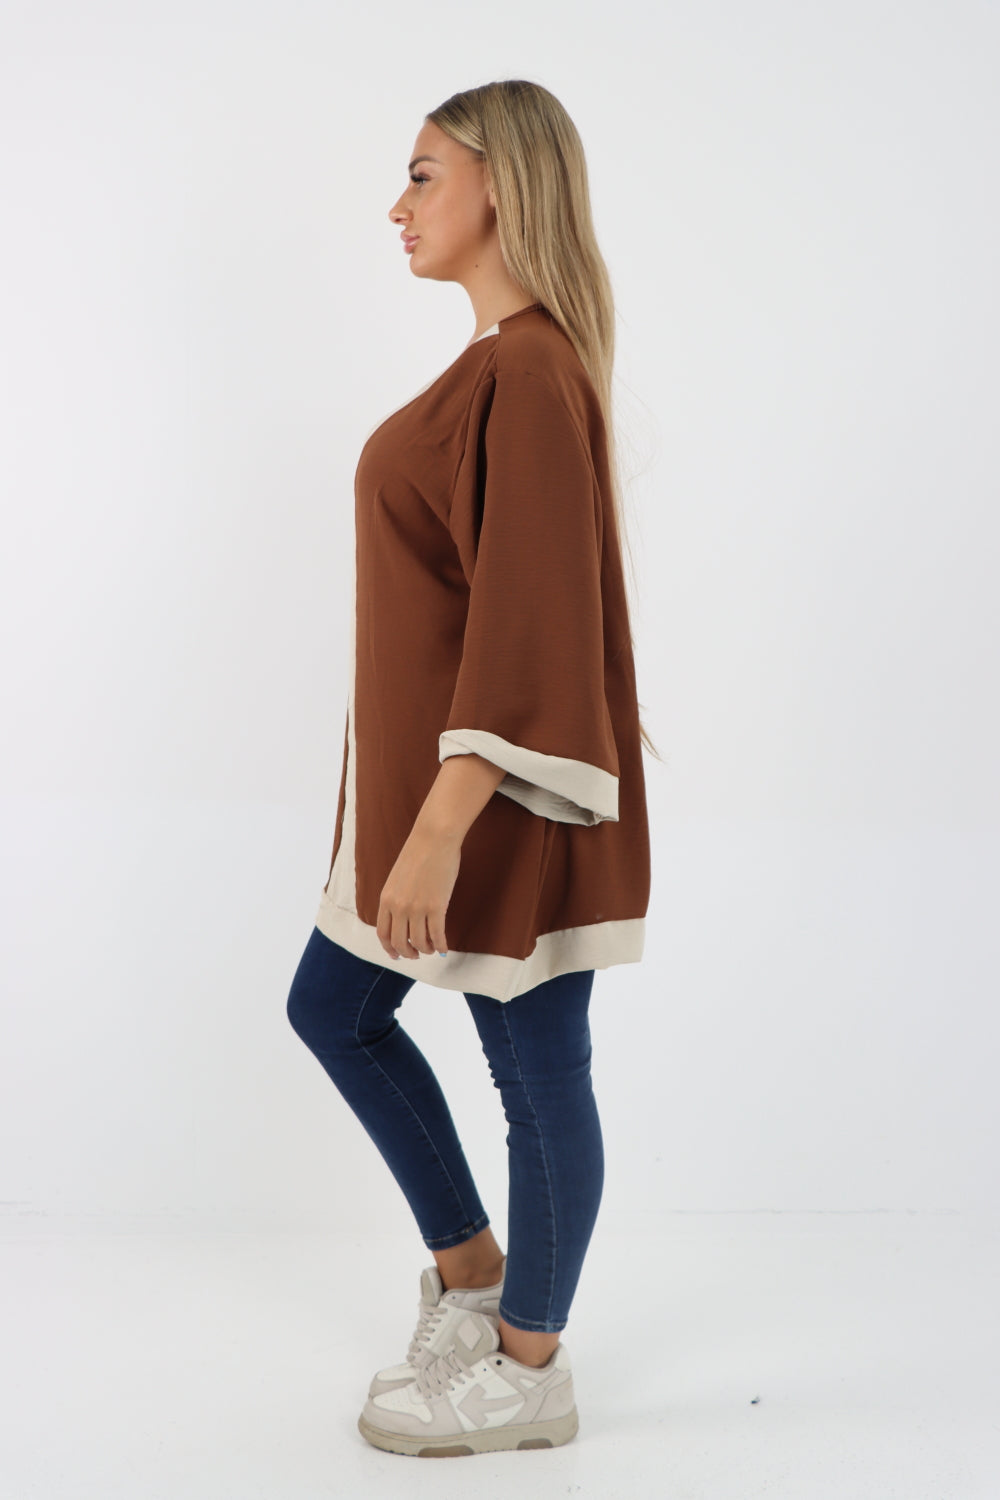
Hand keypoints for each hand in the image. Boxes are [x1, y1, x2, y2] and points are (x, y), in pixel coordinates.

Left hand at [376, 826, 459, 960]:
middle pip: (399, 942)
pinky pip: (437, 935)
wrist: (434, 838)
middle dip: (408, 953)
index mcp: (386, 898)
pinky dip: (441, 945)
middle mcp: (398, 906)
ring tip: (432, 949)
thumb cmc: (419, 852)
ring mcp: (417, 908)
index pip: (383, 933)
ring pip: (419, 942)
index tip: (396, 954)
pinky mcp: (436, 906)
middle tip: (417, 955)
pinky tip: (444, 948)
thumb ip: (397, 897)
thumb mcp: (398, 877)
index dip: (389, 948)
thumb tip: (405, 917)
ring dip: (426, 950)